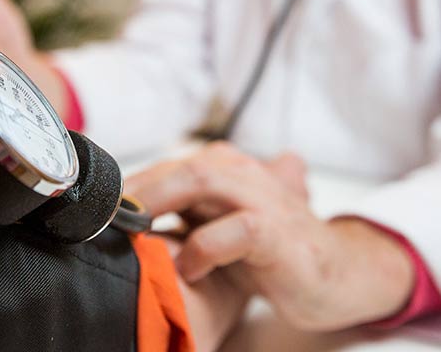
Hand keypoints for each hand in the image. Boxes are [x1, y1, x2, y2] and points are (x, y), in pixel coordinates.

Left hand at [127, 143, 415, 330]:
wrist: (340, 275)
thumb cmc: (276, 254)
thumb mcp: (225, 228)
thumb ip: (188, 215)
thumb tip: (128, 217)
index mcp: (234, 171)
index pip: (175, 165)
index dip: (136, 183)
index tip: (100, 207)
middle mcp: (249, 175)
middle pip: (183, 166)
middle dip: (140, 186)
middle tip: (104, 214)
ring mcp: (266, 201)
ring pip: (205, 180)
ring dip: (161, 201)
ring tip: (132, 228)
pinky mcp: (280, 234)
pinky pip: (237, 229)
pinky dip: (206, 247)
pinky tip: (190, 268)